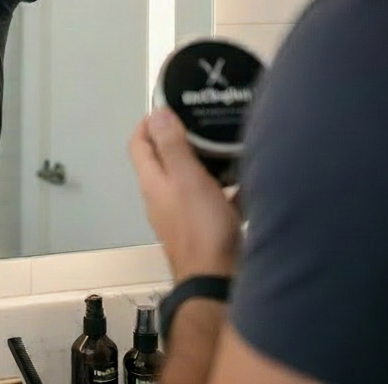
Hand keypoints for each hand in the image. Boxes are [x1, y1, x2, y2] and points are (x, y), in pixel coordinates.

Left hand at [129, 108, 241, 280]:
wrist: (217, 280)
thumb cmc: (201, 227)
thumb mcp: (187, 179)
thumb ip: (172, 146)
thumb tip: (156, 112)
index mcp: (153, 182)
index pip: (139, 144)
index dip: (149, 123)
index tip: (172, 107)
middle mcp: (162, 196)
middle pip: (165, 160)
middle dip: (182, 138)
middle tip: (206, 122)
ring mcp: (182, 214)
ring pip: (190, 179)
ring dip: (205, 162)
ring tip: (228, 145)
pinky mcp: (204, 228)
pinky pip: (213, 200)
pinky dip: (226, 188)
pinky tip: (248, 180)